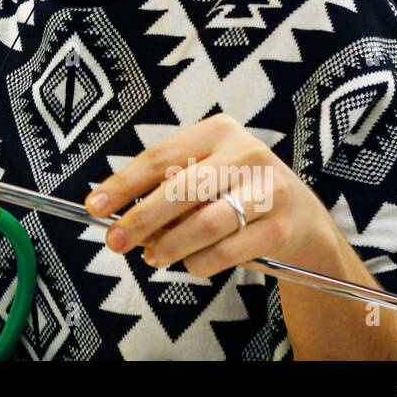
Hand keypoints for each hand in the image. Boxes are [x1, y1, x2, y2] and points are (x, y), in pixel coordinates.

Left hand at [84, 113, 334, 277]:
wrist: (302, 215)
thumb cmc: (238, 190)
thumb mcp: (207, 173)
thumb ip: (167, 187)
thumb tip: (116, 215)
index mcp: (218, 131)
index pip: (159, 158)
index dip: (123, 184)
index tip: (95, 206)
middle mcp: (245, 154)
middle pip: (180, 190)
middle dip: (141, 220)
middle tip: (116, 241)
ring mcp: (268, 190)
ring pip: (204, 223)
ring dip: (170, 245)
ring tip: (152, 257)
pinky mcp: (280, 227)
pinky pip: (228, 250)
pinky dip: (201, 262)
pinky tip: (189, 264)